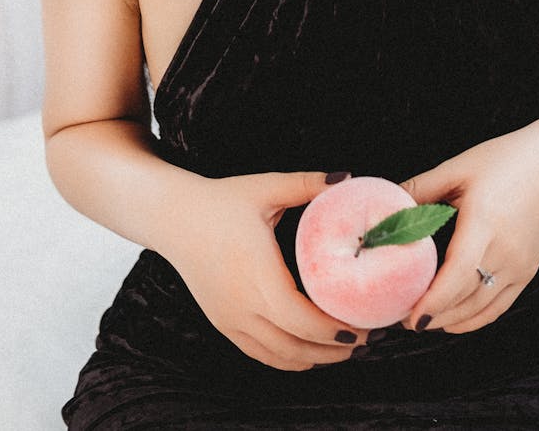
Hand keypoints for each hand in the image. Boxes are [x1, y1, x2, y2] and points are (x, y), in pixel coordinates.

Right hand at [167, 169, 368, 369]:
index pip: (303, 320)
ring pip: (279, 356)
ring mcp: (230, 319)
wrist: (173, 217)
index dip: (335, 330)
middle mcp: (243, 305)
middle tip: (365, 338)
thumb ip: (307, 184)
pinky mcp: (222, 323)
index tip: (364, 325)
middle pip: (297, 345)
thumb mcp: (266, 187)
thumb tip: (347, 179)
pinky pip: (260, 353)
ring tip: (344, 348)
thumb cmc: (221, 201)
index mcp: (258, 274)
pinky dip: (288, 359)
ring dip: (315, 358)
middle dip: (335, 348)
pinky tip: (309, 351)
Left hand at [399, 133, 538, 333]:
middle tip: (400, 317)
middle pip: (466, 298)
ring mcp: (521, 265)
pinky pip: (499, 306)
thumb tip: (387, 204)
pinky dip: (474, 319)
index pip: (458, 274)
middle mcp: (506, 251)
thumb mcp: (457, 168)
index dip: (433, 300)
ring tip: (420, 320)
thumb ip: (420, 188)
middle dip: (433, 315)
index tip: (409, 316)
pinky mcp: (528, 271)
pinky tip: (452, 319)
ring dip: (451, 321)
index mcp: (485, 223)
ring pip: (482, 308)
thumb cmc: (505, 160)